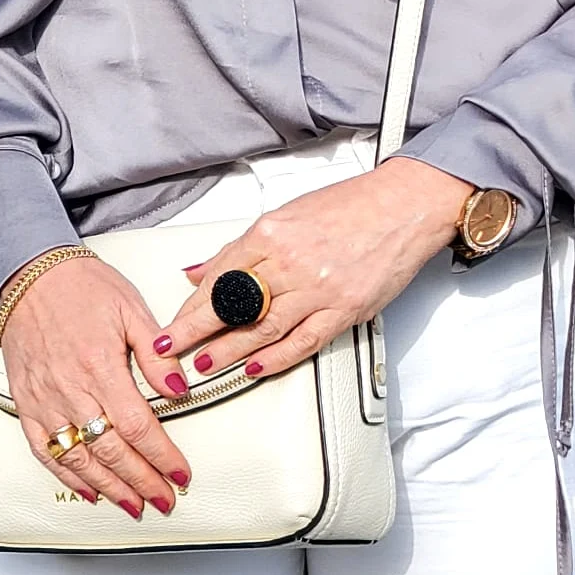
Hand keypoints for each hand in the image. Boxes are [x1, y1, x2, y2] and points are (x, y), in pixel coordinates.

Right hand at [0, 256, 194, 518]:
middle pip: (111, 450)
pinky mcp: (26, 404)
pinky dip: (65, 475)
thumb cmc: (84, 288)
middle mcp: (71, 390)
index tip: (179, 474)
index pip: (138, 426)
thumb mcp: (131, 309)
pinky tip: (87, 489)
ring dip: (108, 487)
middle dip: (141, 481)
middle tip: (163, 500)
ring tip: (133, 505)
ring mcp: (45, 401)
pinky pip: (44, 450)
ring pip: (78, 458)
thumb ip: (156, 353)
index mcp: (101, 366)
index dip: (161, 456)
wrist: (32, 277)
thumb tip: (180, 388)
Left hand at [159, 159, 471, 380]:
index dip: (190, 306)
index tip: (169, 325)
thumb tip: (201, 268)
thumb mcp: (289, 213)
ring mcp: (318, 288)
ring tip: (204, 365)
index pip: (219, 277)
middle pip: (232, 305)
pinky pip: (302, 341)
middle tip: (168, 353)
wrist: (405, 205)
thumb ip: (243, 246)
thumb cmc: (353, 205)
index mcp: (273, 232)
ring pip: (262, 328)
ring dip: (228, 351)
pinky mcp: (344, 309)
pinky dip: (276, 359)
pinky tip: (255, 368)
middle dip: (195, 333)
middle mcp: (292, 261)